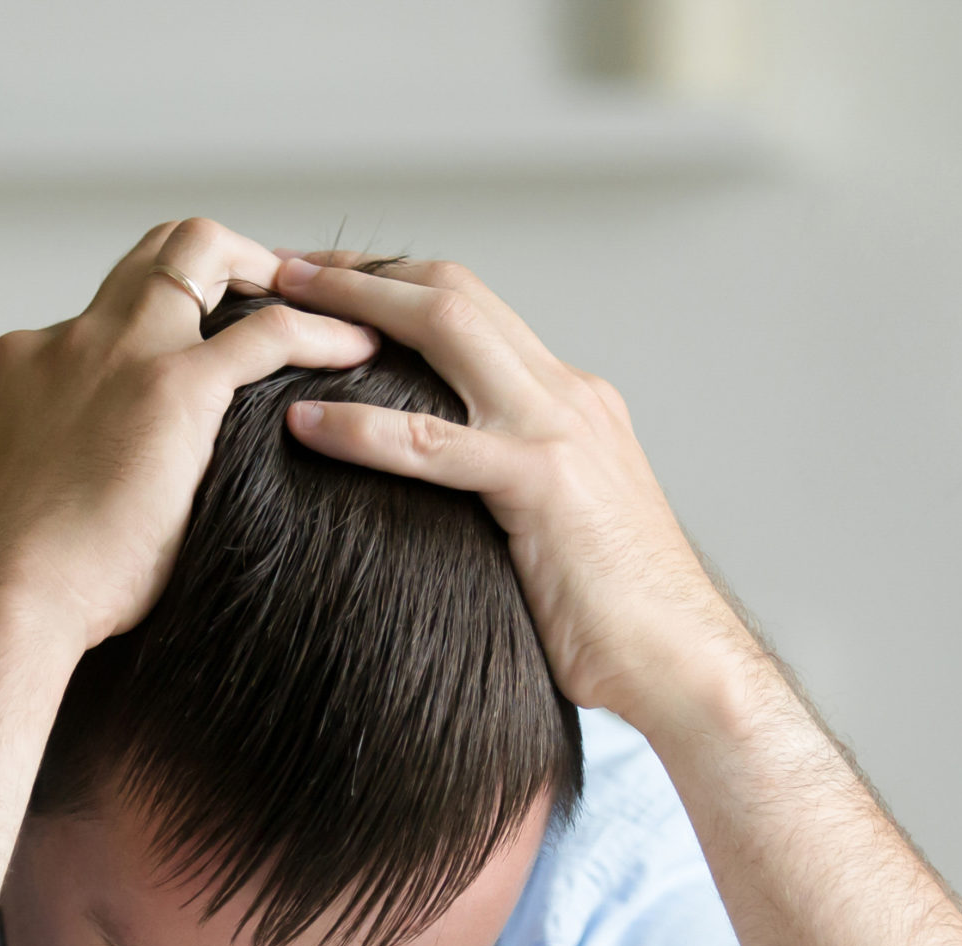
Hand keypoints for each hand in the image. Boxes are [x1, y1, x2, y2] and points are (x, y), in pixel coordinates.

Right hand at [0, 221, 376, 654]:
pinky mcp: (173, 388)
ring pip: (199, 250)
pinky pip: (266, 333)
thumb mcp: (19, 504)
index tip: (195, 347)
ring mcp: (118, 352)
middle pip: (147, 255)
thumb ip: (54, 475)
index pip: (98, 315)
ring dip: (266, 269)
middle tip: (269, 298)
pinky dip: (318, 333)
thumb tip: (87, 510)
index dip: (154, 321)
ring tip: (322, 306)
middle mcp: (70, 340)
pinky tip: (356, 353)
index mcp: (25, 366)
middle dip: (215, 261)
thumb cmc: (7, 584)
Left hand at [271, 254, 752, 722]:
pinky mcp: (542, 484)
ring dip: (352, 307)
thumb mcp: (560, 522)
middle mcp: (567, 395)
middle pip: (455, 292)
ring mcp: (557, 431)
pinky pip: (434, 444)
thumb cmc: (616, 615)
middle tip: (285, 267)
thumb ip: (510, 483)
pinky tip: (305, 422)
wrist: (683, 661)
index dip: (397, 285)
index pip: (476, 310)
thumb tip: (441, 494)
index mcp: (571, 399)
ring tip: (278, 307)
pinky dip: (362, 426)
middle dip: (364, 270)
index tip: (330, 284)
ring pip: (447, 330)